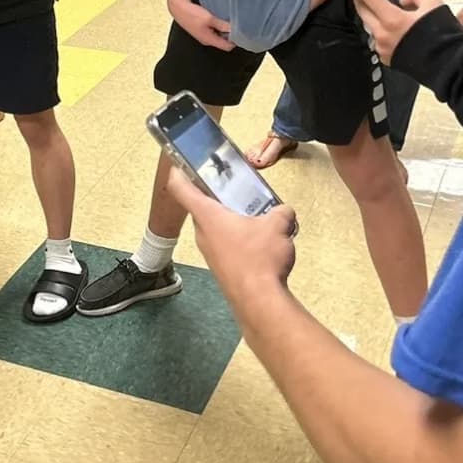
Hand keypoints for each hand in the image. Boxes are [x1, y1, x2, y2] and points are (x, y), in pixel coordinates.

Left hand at [167, 168, 297, 311]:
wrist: (258, 301)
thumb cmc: (260, 255)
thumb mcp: (278, 225)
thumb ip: (281, 211)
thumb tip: (284, 212)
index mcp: (207, 215)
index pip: (180, 187)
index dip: (178, 171)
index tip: (181, 162)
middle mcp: (202, 232)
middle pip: (202, 207)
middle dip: (219, 197)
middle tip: (238, 189)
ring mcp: (209, 252)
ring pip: (216, 227)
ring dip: (233, 220)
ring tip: (257, 217)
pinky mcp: (220, 268)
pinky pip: (226, 245)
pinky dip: (239, 239)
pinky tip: (261, 244)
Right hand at [169, 0, 233, 51]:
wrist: (178, 7)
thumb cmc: (192, 14)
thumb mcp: (209, 19)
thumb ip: (223, 25)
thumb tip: (236, 29)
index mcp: (209, 40)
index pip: (227, 47)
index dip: (236, 40)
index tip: (242, 31)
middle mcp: (207, 40)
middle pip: (224, 42)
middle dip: (231, 34)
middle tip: (237, 24)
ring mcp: (203, 35)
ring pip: (219, 35)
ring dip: (224, 29)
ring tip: (229, 20)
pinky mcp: (201, 29)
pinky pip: (214, 30)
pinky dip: (219, 26)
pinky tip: (220, 18)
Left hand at [333, 0, 438, 64]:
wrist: (448, 64)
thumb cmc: (442, 35)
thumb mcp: (433, 4)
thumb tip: (403, 0)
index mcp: (392, 20)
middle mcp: (382, 35)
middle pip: (363, 10)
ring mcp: (382, 48)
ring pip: (372, 25)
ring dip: (377, 16)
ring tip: (394, 13)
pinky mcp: (386, 58)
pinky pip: (379, 39)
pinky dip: (385, 31)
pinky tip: (400, 32)